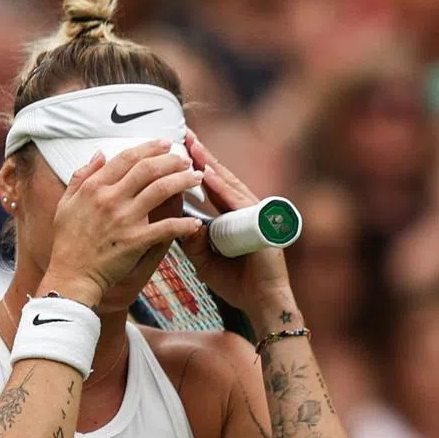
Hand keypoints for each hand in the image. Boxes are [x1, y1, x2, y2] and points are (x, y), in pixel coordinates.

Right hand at [45, 141, 204, 305]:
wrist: (71, 274)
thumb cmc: (68, 241)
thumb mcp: (66, 203)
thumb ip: (82, 176)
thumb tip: (99, 154)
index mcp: (95, 187)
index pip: (126, 158)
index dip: (149, 148)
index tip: (164, 144)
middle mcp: (111, 199)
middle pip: (148, 169)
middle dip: (172, 160)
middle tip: (186, 160)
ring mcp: (125, 219)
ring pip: (161, 191)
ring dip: (183, 181)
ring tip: (196, 179)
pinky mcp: (136, 240)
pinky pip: (166, 228)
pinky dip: (183, 224)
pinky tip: (195, 222)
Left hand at [179, 131, 294, 332]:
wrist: (262, 302)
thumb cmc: (237, 283)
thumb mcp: (205, 259)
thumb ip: (193, 240)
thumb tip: (176, 221)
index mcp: (232, 217)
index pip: (213, 187)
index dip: (197, 168)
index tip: (179, 149)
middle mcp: (245, 210)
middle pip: (221, 178)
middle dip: (202, 157)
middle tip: (185, 135)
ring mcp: (255, 214)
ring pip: (229, 184)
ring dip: (210, 164)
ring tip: (192, 146)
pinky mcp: (261, 223)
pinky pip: (237, 202)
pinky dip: (222, 188)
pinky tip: (207, 174)